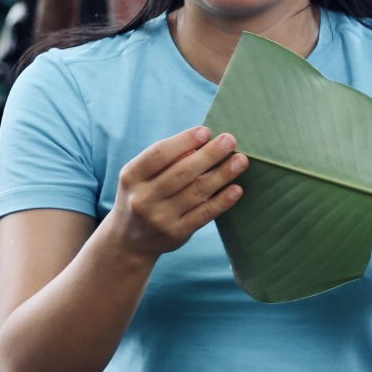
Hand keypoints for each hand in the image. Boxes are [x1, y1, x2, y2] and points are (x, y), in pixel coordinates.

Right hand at [102, 126, 246, 260]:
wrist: (130, 240)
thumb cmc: (143, 195)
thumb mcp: (142, 176)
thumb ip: (166, 160)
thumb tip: (203, 142)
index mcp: (131, 177)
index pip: (159, 154)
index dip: (184, 141)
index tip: (206, 131)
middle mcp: (142, 198)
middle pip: (182, 172)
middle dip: (209, 155)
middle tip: (230, 140)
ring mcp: (159, 218)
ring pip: (197, 192)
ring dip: (222, 174)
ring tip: (241, 161)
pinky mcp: (176, 233)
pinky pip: (204, 214)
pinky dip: (222, 201)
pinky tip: (237, 189)